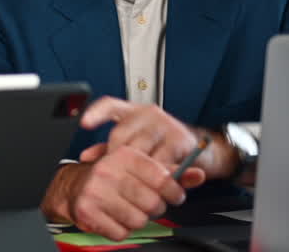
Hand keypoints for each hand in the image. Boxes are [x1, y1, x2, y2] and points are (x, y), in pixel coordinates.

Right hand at [41, 146, 186, 240]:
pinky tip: (115, 217)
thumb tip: (199, 174)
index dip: (173, 191)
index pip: (163, 177)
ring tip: (127, 208)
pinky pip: (121, 232)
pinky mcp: (88, 211)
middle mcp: (108, 170)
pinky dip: (121, 230)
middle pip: (152, 203)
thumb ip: (172, 171)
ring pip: (138, 220)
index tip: (173, 194)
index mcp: (124, 154)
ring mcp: (96, 191)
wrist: (76, 187)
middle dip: (154, 208)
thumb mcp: (142, 168)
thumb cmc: (113, 177)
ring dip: (137, 219)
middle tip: (145, 203)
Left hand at [77, 96, 231, 182]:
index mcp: (134, 111)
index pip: (110, 105)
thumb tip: (86, 157)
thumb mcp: (138, 142)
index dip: (95, 113)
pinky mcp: (179, 141)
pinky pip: (159, 162)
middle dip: (115, 159)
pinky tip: (151, 183)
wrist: (204, 148)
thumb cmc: (165, 145)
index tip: (84, 123)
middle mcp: (149, 113)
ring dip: (135, 171)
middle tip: (115, 176)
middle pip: (121, 135)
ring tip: (133, 182)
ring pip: (139, 151)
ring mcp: (165, 125)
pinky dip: (154, 176)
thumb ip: (111, 148)